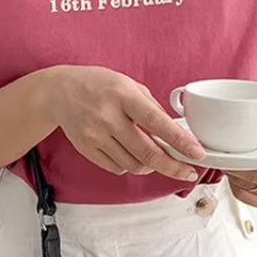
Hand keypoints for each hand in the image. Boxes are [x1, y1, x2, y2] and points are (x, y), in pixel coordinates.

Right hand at [46, 66, 205, 181]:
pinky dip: (130, 165)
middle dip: (173, 166)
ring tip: (153, 156)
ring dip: (150, 165)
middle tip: (188, 172)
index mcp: (123, 96)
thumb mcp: (129, 84)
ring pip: (134, 165)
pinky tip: (129, 152)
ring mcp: (96, 136)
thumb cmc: (99, 85)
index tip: (197, 153)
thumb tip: (175, 133)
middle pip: (147, 153)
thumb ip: (152, 107)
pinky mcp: (87, 149)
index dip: (180, 141)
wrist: (60, 92)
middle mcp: (108, 117)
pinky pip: (117, 168)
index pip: (157, 123)